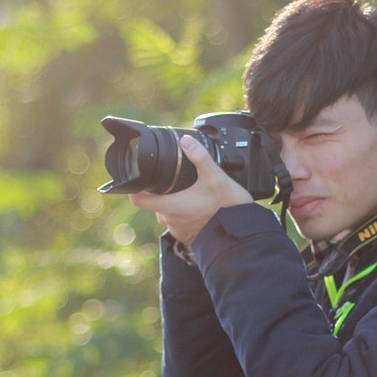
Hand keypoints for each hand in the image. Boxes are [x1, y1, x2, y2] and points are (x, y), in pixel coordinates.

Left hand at [129, 135, 253, 244]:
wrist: (242, 232)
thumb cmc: (228, 208)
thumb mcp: (215, 177)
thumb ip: (200, 157)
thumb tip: (186, 141)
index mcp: (170, 206)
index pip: (137, 199)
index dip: (134, 187)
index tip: (138, 177)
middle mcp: (170, 219)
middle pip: (153, 202)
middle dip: (160, 190)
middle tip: (174, 179)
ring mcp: (178, 229)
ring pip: (167, 211)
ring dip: (173, 201)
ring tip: (189, 191)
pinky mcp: (188, 235)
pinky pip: (178, 221)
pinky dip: (183, 212)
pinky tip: (197, 205)